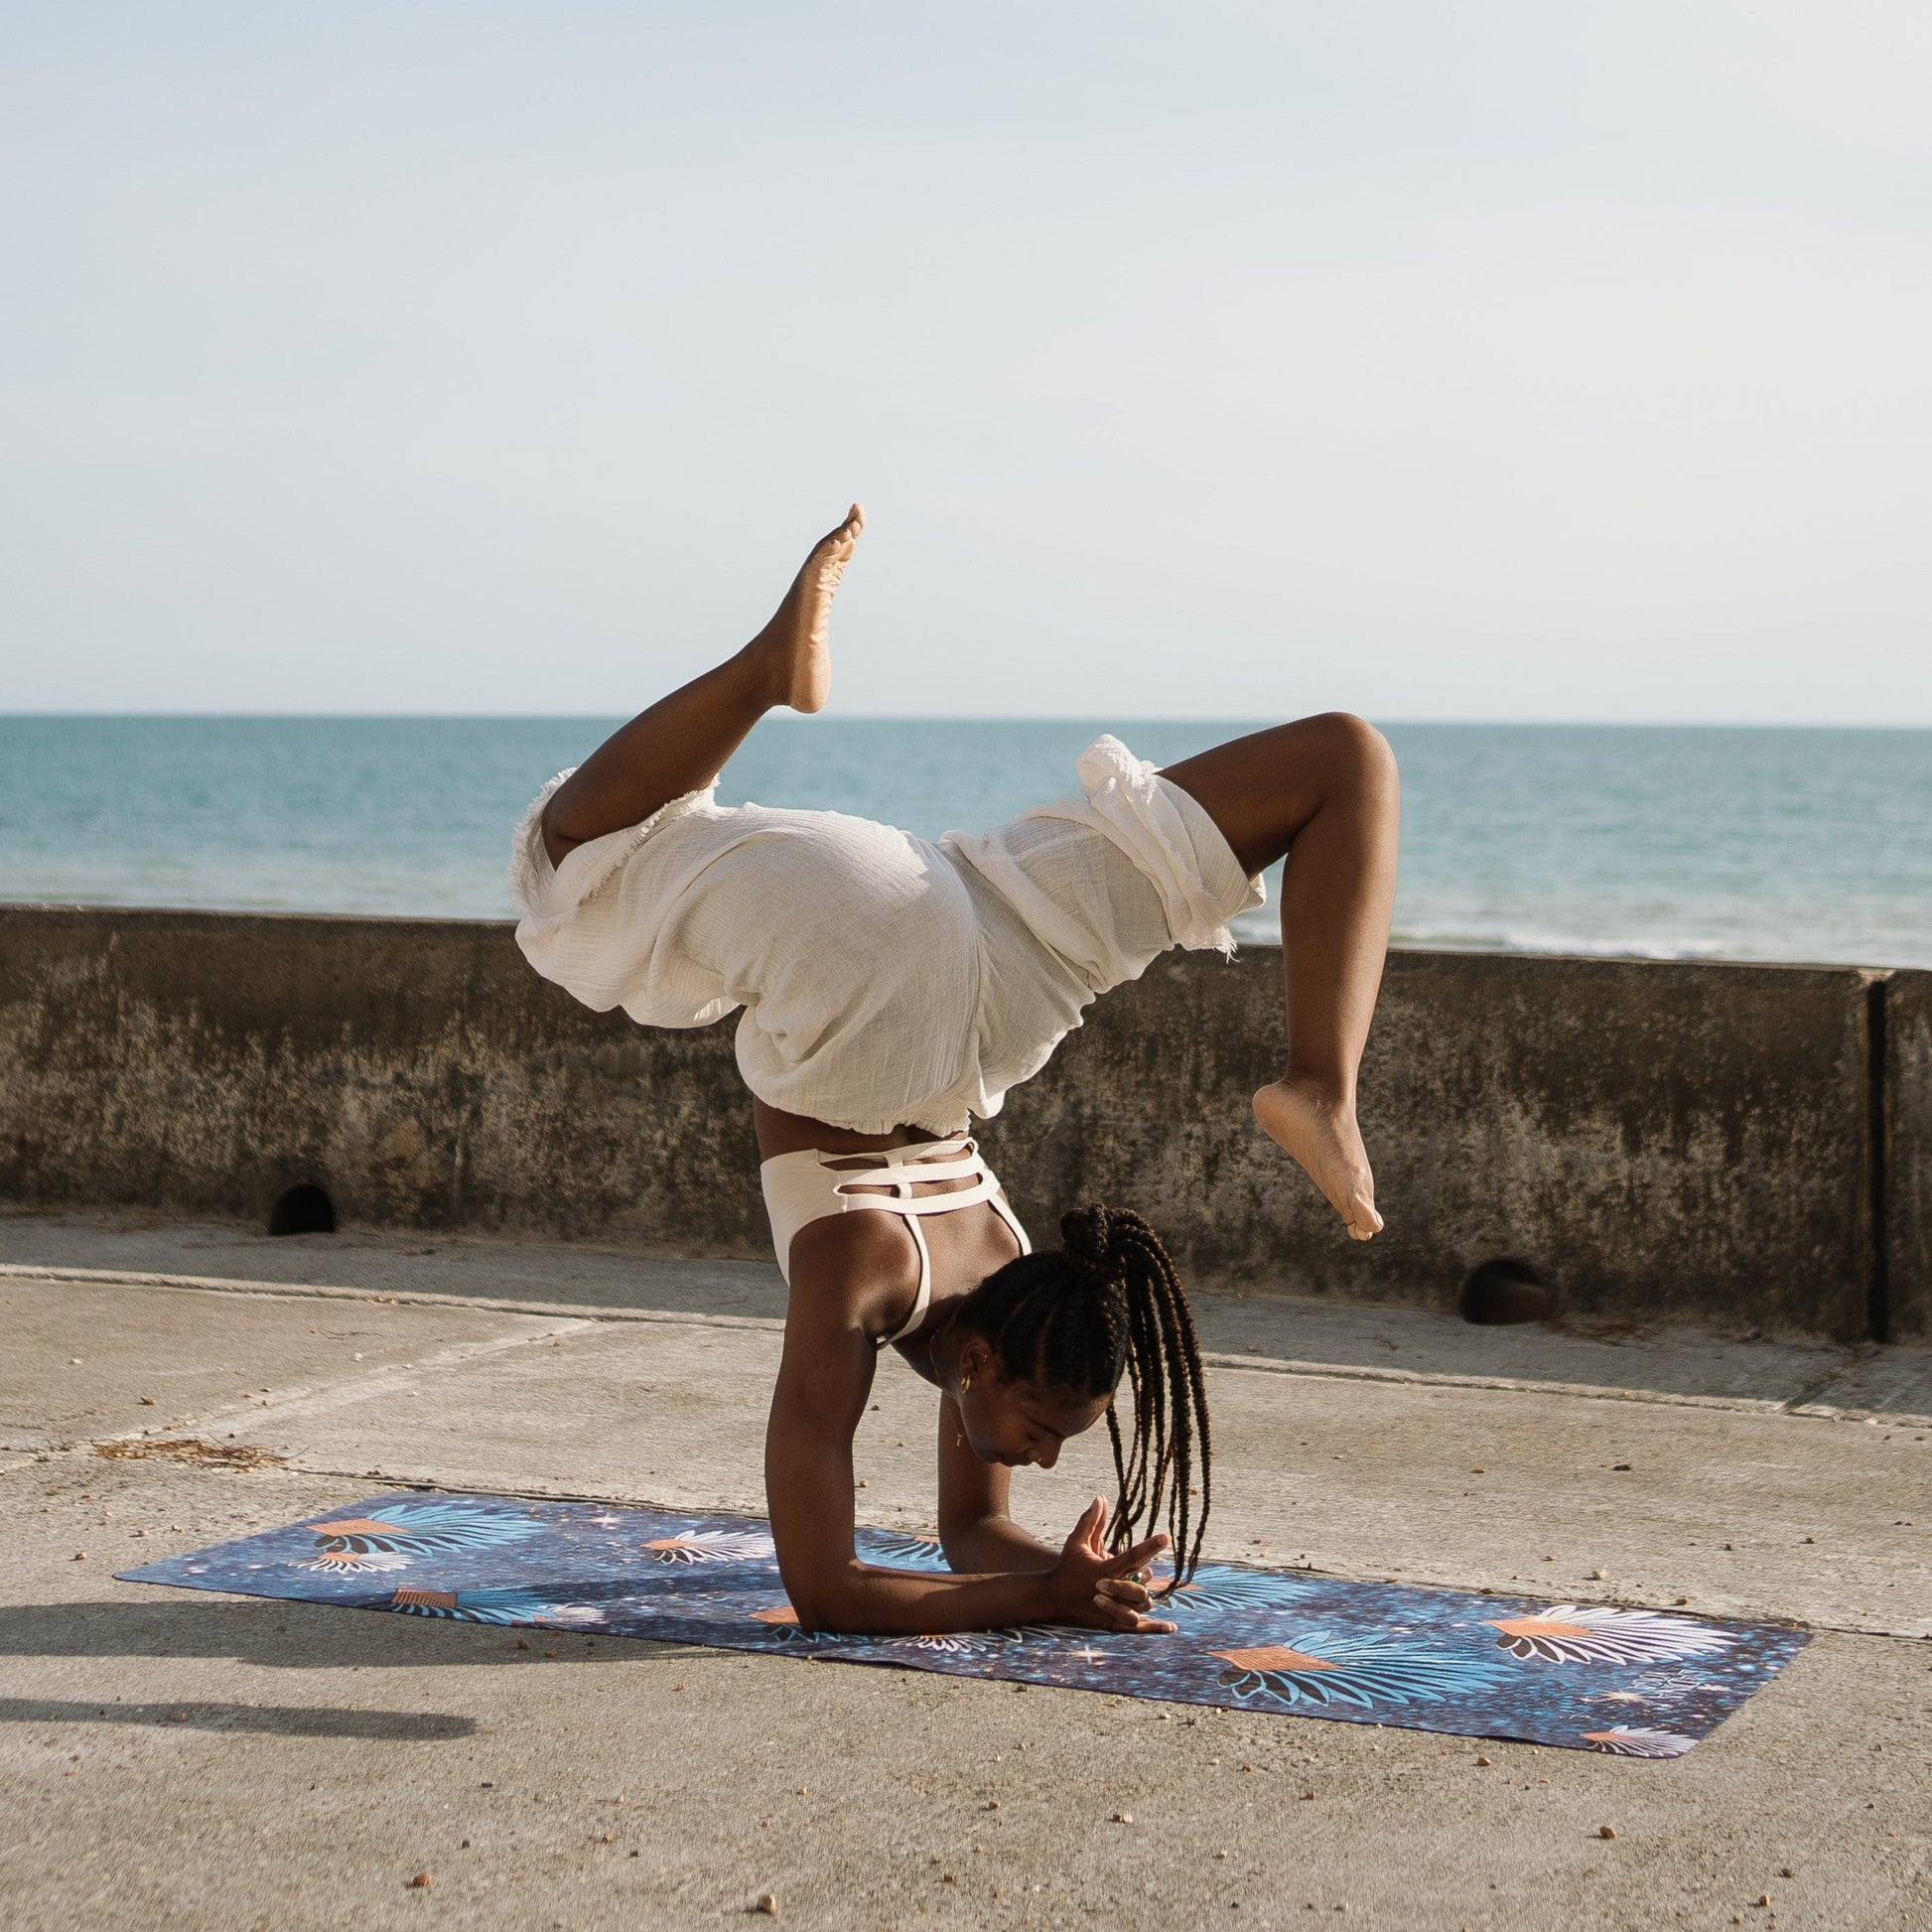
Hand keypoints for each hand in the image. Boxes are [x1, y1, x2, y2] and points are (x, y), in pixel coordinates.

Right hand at [1046, 1496, 1175, 1633]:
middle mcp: (1110, 1590)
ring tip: (1145, 1592)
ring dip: (1146, 1599)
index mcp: (1105, 1569)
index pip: (1132, 1555)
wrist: (1052, 1597)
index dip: (1150, 1546)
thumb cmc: (1066, 1567)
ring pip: (1141, 1606)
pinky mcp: (1110, 1623)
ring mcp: (1111, 1609)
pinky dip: (1154, 1629)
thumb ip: (1090, 1521)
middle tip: (1144, 1571)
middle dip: (1145, 1578)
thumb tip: (1100, 1497)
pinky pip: (1136, 1628)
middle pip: (1140, 1586)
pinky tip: (1171, 1627)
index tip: (1167, 1537)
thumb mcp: (1076, 1542)